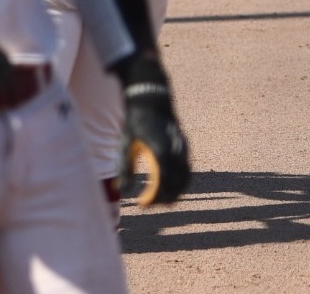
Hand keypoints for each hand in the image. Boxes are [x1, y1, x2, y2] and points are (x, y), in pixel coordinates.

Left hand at [122, 78, 190, 205]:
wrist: (152, 103)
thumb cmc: (136, 124)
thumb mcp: (126, 145)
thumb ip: (124, 168)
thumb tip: (121, 190)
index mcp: (160, 151)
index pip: (162, 182)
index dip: (153, 197)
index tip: (142, 205)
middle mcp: (176, 152)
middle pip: (176, 184)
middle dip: (164, 198)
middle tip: (150, 205)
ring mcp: (184, 150)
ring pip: (185, 179)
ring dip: (175, 193)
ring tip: (162, 202)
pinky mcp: (186, 148)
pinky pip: (187, 171)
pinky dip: (181, 183)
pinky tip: (170, 188)